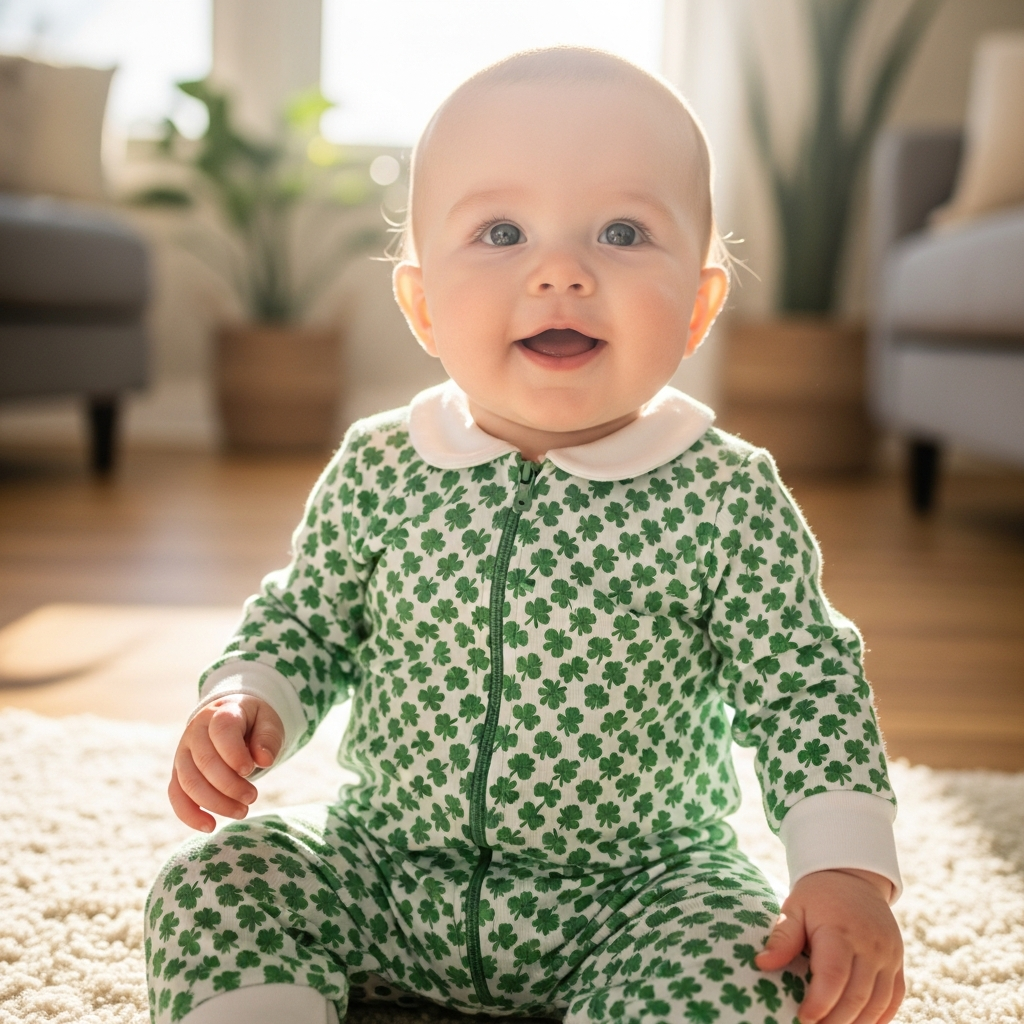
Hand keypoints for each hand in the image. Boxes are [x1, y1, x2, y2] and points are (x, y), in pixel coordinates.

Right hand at [168, 695, 283, 831]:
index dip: (234, 753)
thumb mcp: (269, 722)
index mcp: (220, 712)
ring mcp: (183, 752)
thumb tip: (264, 760)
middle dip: (229, 785)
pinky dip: (189, 814)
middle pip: (205, 762)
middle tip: (253, 797)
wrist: (232, 719)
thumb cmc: (254, 722)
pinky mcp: (179, 772)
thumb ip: (268, 738)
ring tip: (242, 811)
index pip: (221, 731)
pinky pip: (176, 795)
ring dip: (215, 802)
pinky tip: (210, 826)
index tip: (250, 770)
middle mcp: (196, 731)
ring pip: (189, 782)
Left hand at [755, 869, 903, 1023]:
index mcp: (841, 930)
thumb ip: (782, 937)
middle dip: (835, 1020)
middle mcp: (870, 945)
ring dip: (857, 1023)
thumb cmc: (817, 896)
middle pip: (857, 996)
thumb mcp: (795, 908)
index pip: (833, 976)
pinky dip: (879, 1017)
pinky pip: (894, 998)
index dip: (819, 1003)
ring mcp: (888, 955)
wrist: (852, 877)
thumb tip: (761, 963)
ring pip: (878, 1003)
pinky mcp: (897, 962)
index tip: (802, 1018)